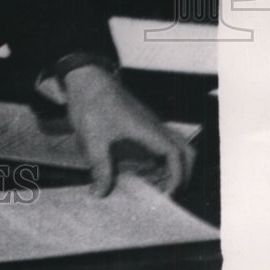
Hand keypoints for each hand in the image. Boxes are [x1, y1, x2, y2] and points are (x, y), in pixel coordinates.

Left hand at [64, 65, 195, 196]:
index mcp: (148, 130)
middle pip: (184, 149)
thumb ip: (100, 167)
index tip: (165, 194)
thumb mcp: (94, 139)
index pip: (177, 155)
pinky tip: (138, 167)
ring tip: (150, 182)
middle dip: (181, 172)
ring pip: (173, 144)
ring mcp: (148, 122)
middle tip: (164, 191)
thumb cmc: (91, 103)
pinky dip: (158, 157)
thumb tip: (99, 194)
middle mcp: (153, 126)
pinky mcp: (139, 121)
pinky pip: (159, 140)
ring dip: (169, 165)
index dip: (176, 177)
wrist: (85, 76)